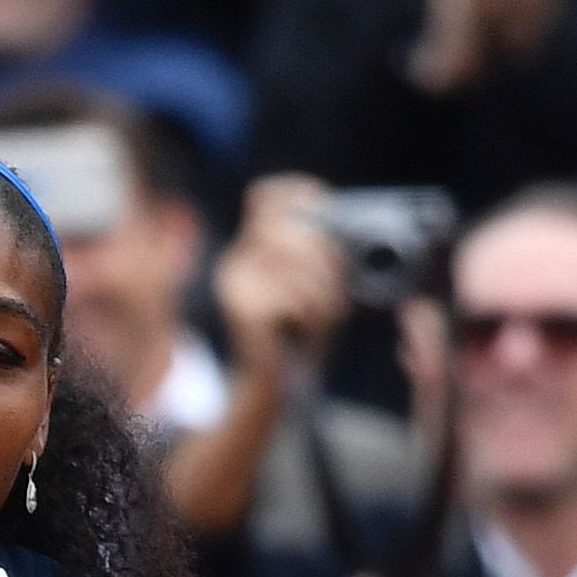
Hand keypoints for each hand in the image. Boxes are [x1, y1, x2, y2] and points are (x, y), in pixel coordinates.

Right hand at [216, 177, 348, 381]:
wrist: (278, 385)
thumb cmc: (302, 332)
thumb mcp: (315, 284)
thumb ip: (320, 252)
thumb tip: (341, 223)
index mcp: (250, 247)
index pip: (264, 195)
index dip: (298, 191)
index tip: (325, 204)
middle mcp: (235, 260)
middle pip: (285, 227)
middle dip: (322, 253)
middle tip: (338, 284)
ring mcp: (234, 283)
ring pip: (293, 263)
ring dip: (323, 292)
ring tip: (327, 316)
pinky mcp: (241, 309)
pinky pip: (291, 298)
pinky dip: (312, 316)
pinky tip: (307, 332)